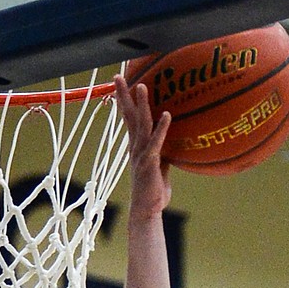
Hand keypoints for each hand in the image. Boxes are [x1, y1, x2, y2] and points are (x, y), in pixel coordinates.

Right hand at [113, 73, 172, 222]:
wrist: (146, 212)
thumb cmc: (153, 193)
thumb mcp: (159, 169)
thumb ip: (163, 154)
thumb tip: (170, 146)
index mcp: (136, 147)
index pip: (128, 119)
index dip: (124, 101)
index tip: (121, 84)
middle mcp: (135, 147)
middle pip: (128, 116)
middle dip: (123, 95)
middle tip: (118, 75)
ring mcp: (141, 154)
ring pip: (141, 124)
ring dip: (141, 104)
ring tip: (141, 85)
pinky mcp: (150, 162)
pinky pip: (156, 142)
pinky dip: (162, 128)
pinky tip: (166, 114)